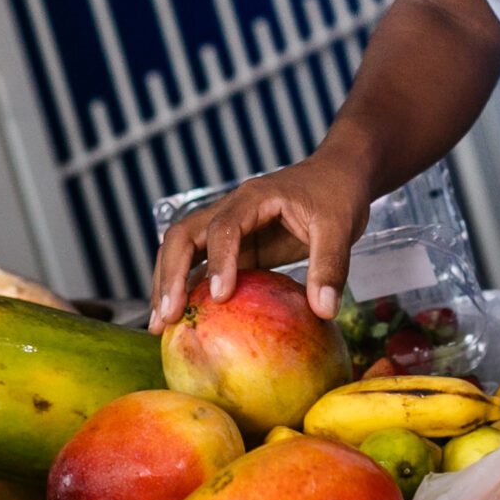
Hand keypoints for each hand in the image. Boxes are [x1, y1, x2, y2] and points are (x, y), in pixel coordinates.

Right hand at [148, 155, 370, 328]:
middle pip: (182, 236)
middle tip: (168, 316)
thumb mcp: (340, 227)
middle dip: (170, 275)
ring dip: (167, 283)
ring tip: (159, 324)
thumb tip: (324, 311)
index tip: (220, 296)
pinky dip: (187, 289)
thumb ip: (331, 266)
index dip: (219, 261)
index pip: (224, 227)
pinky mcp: (236, 247)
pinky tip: (183, 319)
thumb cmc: (338, 194)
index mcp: (254, 198)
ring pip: (182, 250)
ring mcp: (229, 228)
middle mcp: (231, 209)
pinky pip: (202, 266)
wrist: (338, 174)